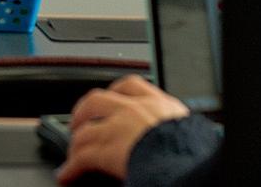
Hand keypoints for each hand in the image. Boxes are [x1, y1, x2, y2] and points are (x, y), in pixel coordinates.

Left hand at [58, 76, 189, 182]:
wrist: (189, 164)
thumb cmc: (193, 153)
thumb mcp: (187, 132)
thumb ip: (171, 127)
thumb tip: (173, 138)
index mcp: (159, 105)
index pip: (131, 86)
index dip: (113, 92)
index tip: (108, 99)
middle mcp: (136, 110)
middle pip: (97, 100)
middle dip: (82, 113)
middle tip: (79, 125)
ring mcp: (119, 128)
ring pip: (86, 129)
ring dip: (75, 142)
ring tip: (73, 152)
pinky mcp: (108, 151)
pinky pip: (82, 157)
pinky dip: (71, 168)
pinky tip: (67, 175)